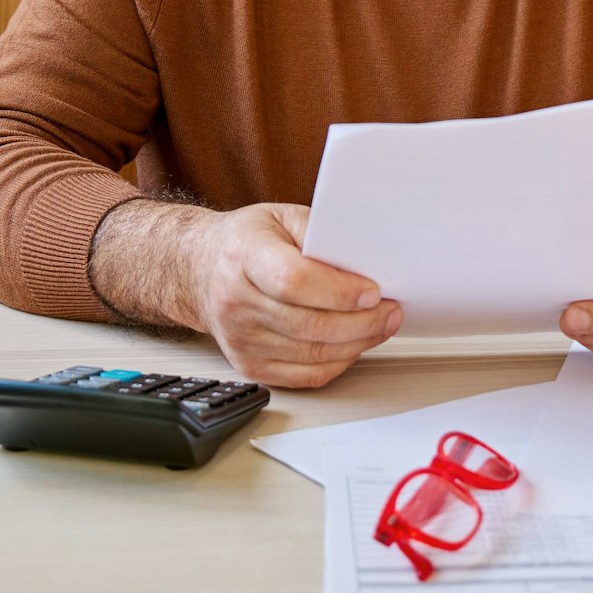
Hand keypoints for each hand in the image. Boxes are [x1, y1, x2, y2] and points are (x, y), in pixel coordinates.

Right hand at [185, 203, 402, 387]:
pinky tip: (354, 344)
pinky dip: (338, 363)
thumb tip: (364, 260)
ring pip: (312, 354)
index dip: (339, 290)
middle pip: (309, 324)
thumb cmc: (247, 241)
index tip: (373, 291)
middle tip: (391, 311)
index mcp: (243, 256)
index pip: (293, 281)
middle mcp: (235, 301)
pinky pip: (304, 375)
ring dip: (358, 343)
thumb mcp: (283, 217)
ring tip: (382, 325)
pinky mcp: (249, 365)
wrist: (201, 269)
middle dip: (362, 322)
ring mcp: (240, 338)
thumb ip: (321, 233)